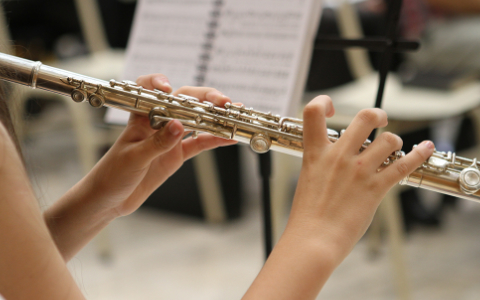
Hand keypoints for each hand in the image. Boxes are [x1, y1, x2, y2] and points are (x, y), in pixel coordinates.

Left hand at [85, 74, 236, 216]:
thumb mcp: (134, 158)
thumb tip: (178, 126)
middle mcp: (158, 123)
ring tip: (233, 116)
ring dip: (214, 118)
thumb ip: (157, 143)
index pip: (150, 91)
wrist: (109, 199)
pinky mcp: (177, 154)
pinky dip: (214, 140)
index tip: (169, 89)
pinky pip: (199, 144)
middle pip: (184, 102)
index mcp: (141, 118)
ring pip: (196, 121)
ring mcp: (170, 138)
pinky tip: (229, 138)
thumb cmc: (112, 174)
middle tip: (223, 103)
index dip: (160, 84)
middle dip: (205, 99)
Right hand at [287, 95, 434, 259]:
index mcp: (316, 153)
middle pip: (365, 117)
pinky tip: (425, 147)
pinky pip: (403, 164)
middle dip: (377, 114)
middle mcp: (338, 156)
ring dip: (393, 142)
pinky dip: (419, 154)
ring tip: (391, 149)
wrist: (313, 239)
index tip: (332, 108)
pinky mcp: (375, 188)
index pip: (313, 111)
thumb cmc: (308, 214)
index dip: (324, 102)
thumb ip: (323, 162)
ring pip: (389, 140)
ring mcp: (358, 171)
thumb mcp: (309, 179)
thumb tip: (338, 155)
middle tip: (379, 120)